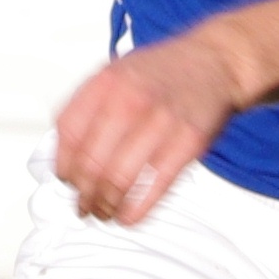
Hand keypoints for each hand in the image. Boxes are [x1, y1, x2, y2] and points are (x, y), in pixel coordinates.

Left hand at [52, 0, 278, 225]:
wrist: (216, 61)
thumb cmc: (163, 73)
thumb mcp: (117, 72)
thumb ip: (90, 106)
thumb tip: (63, 155)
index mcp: (106, 82)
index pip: (68, 132)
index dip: (63, 164)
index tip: (66, 180)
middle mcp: (130, 100)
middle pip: (90, 162)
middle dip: (83, 193)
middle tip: (84, 206)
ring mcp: (161, 121)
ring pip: (118, 179)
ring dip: (105, 205)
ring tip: (104, 214)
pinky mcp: (189, 142)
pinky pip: (155, 186)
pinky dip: (136, 209)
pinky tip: (127, 217)